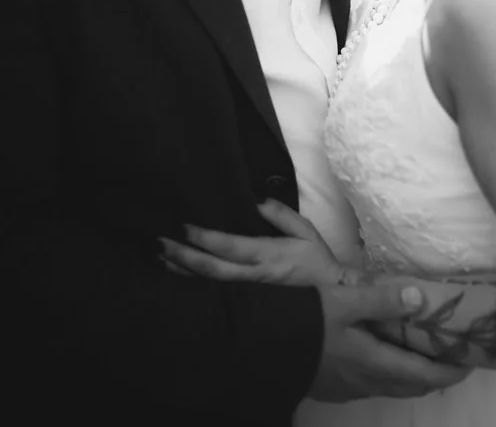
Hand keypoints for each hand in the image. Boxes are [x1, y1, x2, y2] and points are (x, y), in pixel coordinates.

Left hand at [159, 199, 345, 285]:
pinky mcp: (246, 303)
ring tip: (158, 258)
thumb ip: (280, 215)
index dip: (204, 238)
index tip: (183, 226)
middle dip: (183, 257)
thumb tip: (256, 199)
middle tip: (158, 244)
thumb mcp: (306, 231)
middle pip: (211, 269)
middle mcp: (253, 277)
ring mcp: (248, 294)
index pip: (230, 247)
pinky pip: (215, 293)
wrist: (331, 299)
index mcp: (268, 256)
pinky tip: (176, 277)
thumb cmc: (316, 261)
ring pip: (208, 284)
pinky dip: (194, 284)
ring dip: (182, 272)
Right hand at [311, 282, 470, 402]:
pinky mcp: (335, 386)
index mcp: (375, 364)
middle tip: (452, 352)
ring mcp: (350, 388)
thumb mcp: (344, 301)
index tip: (472, 359)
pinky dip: (391, 371)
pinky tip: (384, 352)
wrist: (262, 347)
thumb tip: (421, 297)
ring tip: (423, 349)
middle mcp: (367, 383)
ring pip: (392, 385)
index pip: (425, 376)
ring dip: (412, 372)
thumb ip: (382, 299)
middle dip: (436, 373)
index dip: (451, 371)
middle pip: (412, 386)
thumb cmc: (307, 322)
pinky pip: (374, 383)